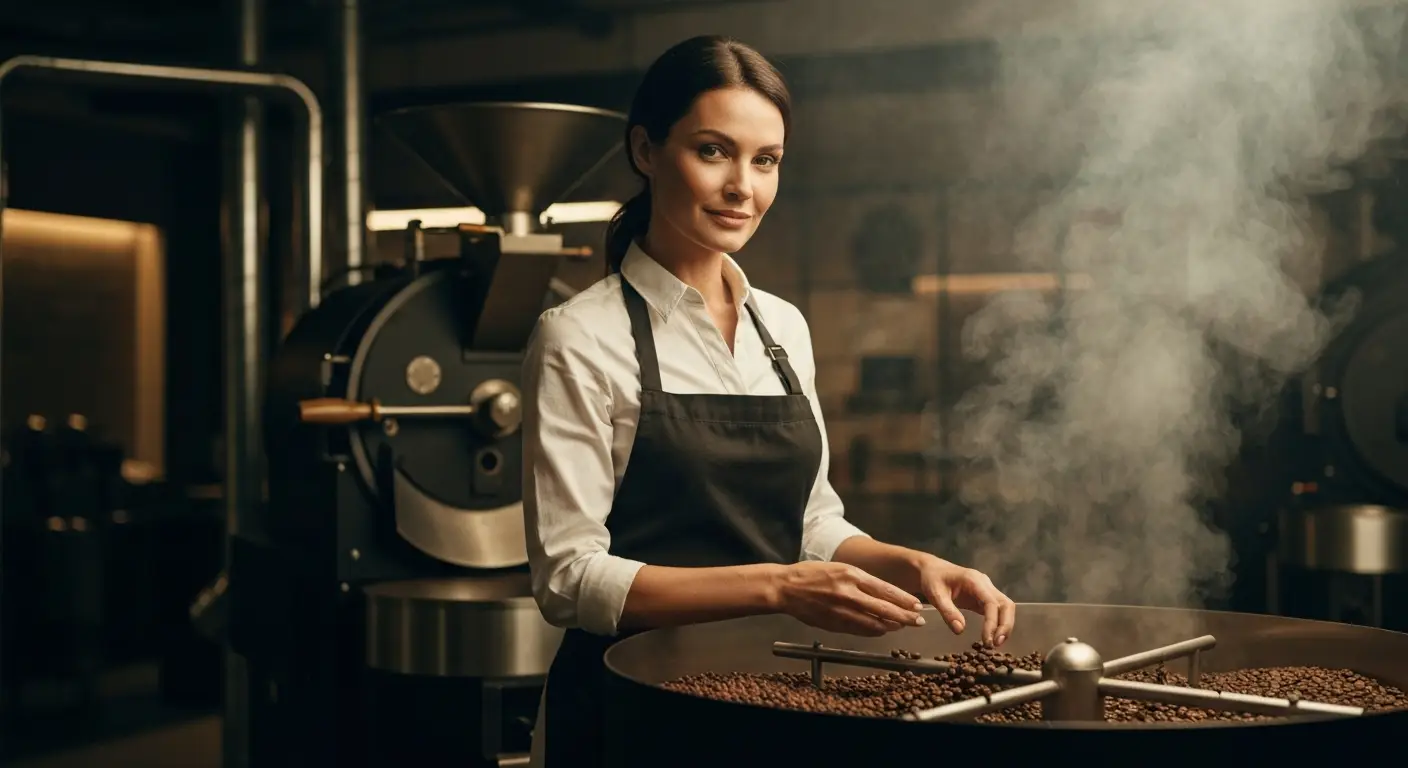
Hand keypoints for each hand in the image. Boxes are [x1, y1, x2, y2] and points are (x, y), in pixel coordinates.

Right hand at [773, 562, 926, 636]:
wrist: (786, 588)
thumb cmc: (811, 574)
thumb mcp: (838, 568)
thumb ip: (860, 580)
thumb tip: (883, 593)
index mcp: (851, 575)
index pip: (885, 590)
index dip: (903, 600)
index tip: (916, 605)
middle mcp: (849, 593)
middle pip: (884, 609)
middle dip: (904, 616)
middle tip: (918, 621)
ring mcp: (841, 610)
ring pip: (873, 622)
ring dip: (890, 626)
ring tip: (902, 626)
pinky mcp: (833, 624)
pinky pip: (858, 630)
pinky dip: (873, 631)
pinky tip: (881, 631)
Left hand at [915, 557, 1015, 647]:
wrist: (931, 570)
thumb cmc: (932, 579)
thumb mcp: (935, 595)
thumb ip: (947, 612)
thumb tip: (960, 630)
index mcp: (973, 580)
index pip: (991, 602)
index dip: (992, 622)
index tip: (987, 639)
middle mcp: (985, 584)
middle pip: (1006, 604)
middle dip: (1005, 625)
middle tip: (996, 644)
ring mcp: (986, 590)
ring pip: (1005, 607)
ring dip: (1004, 625)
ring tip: (995, 644)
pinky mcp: (984, 597)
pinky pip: (997, 610)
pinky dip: (998, 623)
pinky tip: (992, 637)